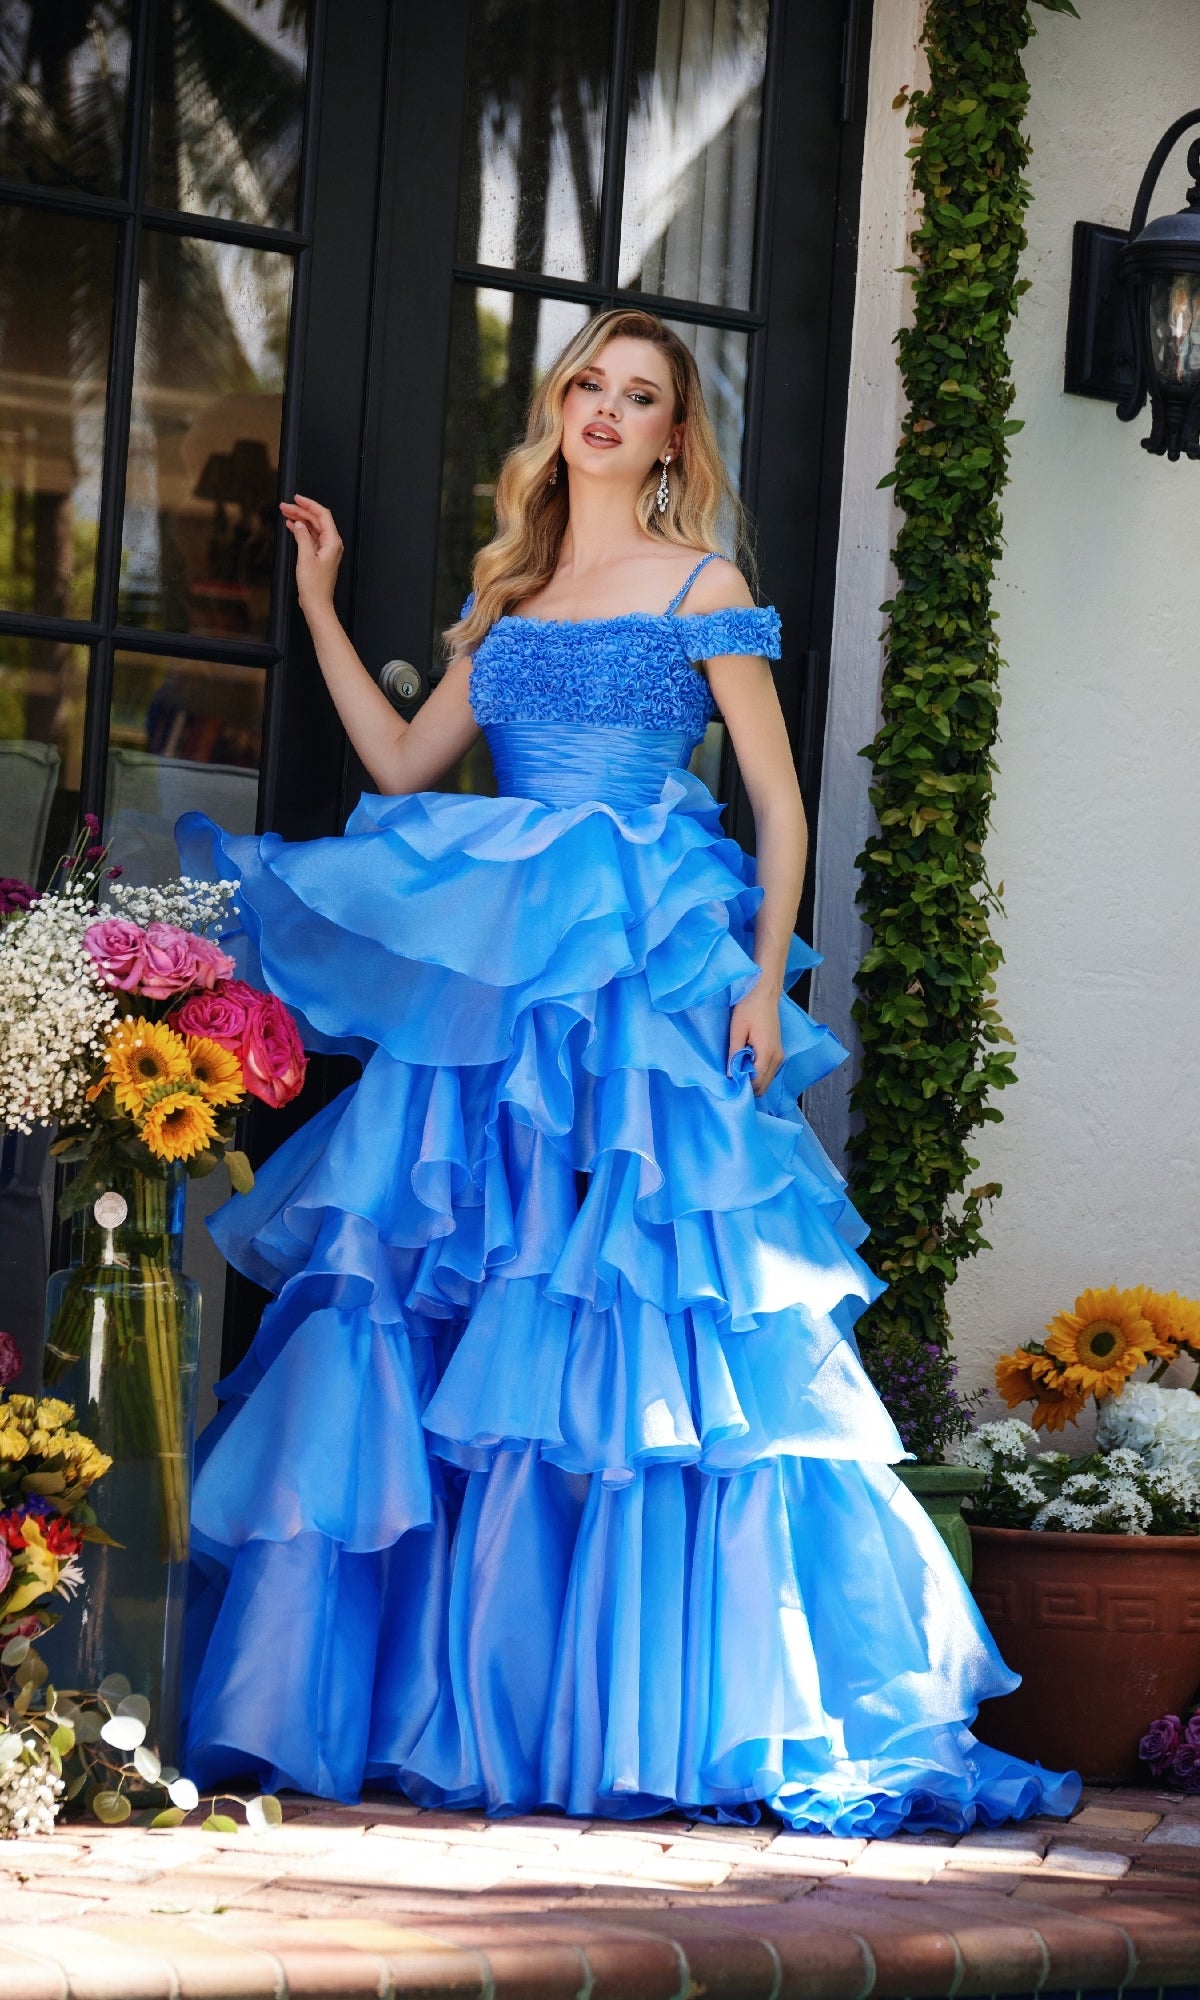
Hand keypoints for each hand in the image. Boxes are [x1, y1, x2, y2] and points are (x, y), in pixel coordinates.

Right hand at [280, 494, 342, 612]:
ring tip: (285, 513)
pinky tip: (291, 526)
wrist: (317, 604)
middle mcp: (332, 544)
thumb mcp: (305, 558)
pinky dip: (301, 531)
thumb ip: (302, 537)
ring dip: (300, 520)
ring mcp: (326, 550)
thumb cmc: (315, 586)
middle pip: (316, 520)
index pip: (322, 515)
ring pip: (313, 528)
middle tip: (285, 506)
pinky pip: (311, 537)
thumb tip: (299, 524)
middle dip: (301, 511)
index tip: (297, 498)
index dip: (309, 504)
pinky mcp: (319, 556)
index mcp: (332, 542)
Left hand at [728, 982, 784, 1097]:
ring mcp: (780, 1055)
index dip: (742, 1087)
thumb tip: (730, 1075)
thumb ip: (734, 1053)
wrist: (765, 992)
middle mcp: (777, 1058)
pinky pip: (768, 1071)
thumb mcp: (737, 1029)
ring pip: (766, 1080)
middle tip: (731, 1080)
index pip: (756, 1083)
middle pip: (763, 1086)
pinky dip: (758, 1073)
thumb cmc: (749, 1007)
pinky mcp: (778, 1051)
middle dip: (748, 1087)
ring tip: (737, 1071)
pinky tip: (746, 1065)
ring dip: (753, 1080)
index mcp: (767, 1053)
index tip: (728, 1083)